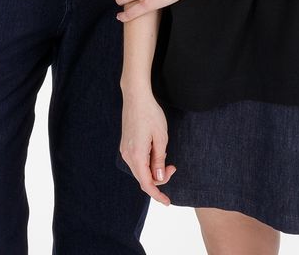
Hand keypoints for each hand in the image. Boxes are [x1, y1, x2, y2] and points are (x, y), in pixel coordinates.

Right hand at [120, 87, 175, 204]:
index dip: (158, 195)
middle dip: (159, 179)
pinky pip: (136, 161)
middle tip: (173, 166)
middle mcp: (127, 155)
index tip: (168, 202)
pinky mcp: (125, 144)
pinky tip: (155, 152)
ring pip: (140, 170)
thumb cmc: (150, 114)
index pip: (147, 184)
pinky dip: (147, 163)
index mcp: (136, 156)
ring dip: (153, 170)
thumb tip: (158, 179)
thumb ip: (159, 160)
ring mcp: (124, 150)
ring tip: (165, 157)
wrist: (135, 96)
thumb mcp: (161, 138)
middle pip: (143, 178)